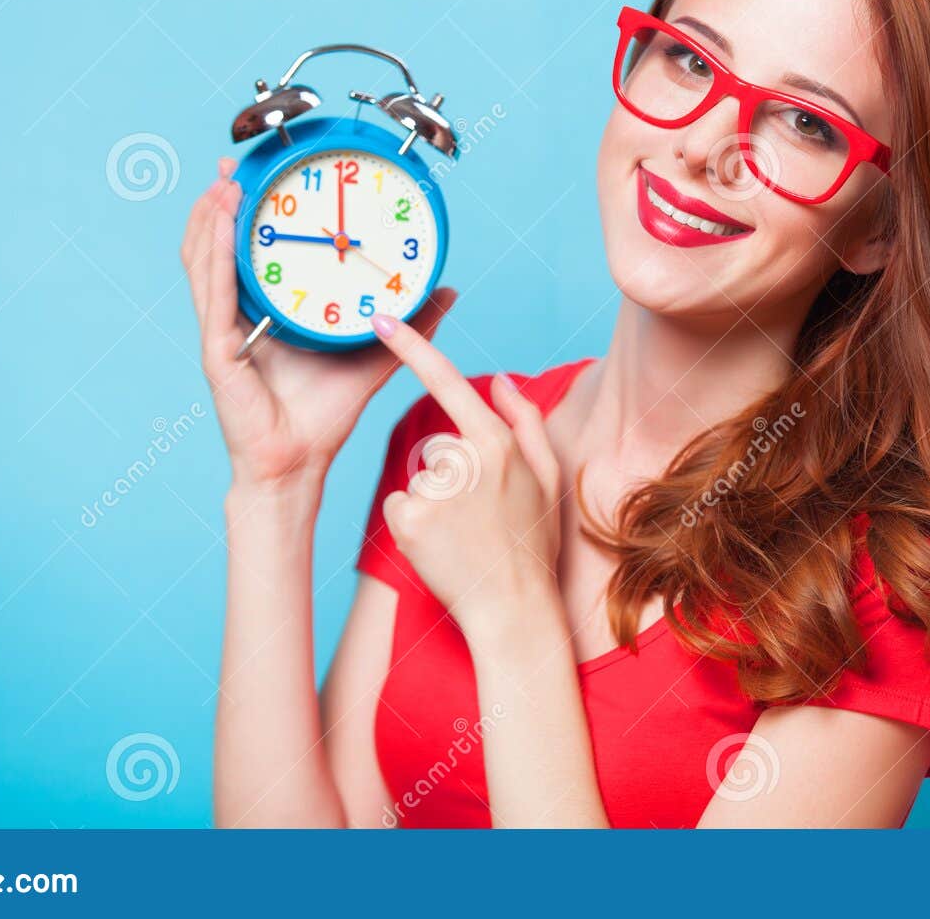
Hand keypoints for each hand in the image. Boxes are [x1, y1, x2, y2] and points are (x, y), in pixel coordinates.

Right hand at [180, 157, 455, 489]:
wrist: (300, 464)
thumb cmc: (326, 416)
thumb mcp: (376, 354)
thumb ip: (409, 321)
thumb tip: (448, 290)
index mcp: (264, 314)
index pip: (245, 253)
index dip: (246, 214)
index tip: (258, 174)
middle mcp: (236, 318)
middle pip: (215, 248)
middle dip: (220, 202)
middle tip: (234, 163)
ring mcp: (221, 333)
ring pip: (205, 263)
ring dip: (211, 218)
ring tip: (225, 181)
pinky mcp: (218, 351)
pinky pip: (215, 294)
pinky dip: (216, 254)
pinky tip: (223, 222)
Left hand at [369, 312, 562, 639]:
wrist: (515, 609)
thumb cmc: (533, 543)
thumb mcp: (547, 477)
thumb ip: (524, 421)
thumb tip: (499, 380)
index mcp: (497, 442)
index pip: (446, 381)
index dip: (411, 346)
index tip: (381, 319)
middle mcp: (464, 459)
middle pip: (437, 449)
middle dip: (449, 478)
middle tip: (479, 519)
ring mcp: (434, 490)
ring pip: (417, 480)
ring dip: (432, 505)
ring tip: (464, 537)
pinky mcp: (408, 519)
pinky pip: (399, 507)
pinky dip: (412, 526)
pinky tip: (441, 546)